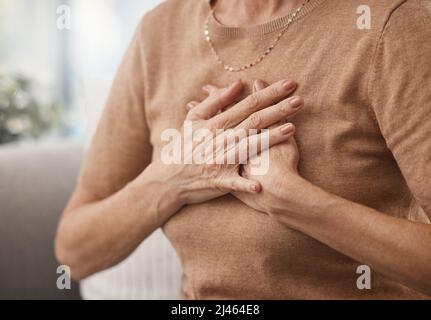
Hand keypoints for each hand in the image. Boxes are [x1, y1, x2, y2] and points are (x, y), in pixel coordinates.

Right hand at [140, 79, 302, 218]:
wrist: (167, 177)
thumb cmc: (183, 145)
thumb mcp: (194, 119)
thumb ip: (215, 101)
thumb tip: (237, 83)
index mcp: (215, 123)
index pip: (247, 104)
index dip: (269, 93)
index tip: (290, 84)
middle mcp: (220, 139)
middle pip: (253, 121)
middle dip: (278, 109)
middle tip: (300, 99)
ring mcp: (219, 160)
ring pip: (248, 147)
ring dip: (270, 138)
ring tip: (292, 128)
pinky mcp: (218, 181)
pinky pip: (234, 183)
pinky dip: (245, 184)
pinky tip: (259, 185)